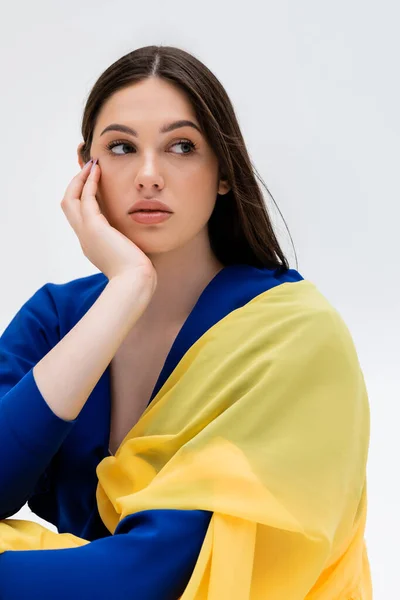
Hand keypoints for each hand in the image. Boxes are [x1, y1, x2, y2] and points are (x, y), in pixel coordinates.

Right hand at [61, 159, 156, 293]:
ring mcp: (86, 233)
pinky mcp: (93, 227)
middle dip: (75, 185)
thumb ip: (129, 243)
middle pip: (68, 206)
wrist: (135, 281)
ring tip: (91, 165)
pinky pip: (86, 199)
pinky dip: (89, 183)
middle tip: (87, 169)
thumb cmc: (138, 272)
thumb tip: (139, 238)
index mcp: (92, 244)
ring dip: (80, 180)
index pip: (80, 216)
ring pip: (70, 200)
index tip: (93, 183)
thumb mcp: (130, 254)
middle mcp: (84, 238)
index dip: (83, 198)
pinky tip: (97, 171)